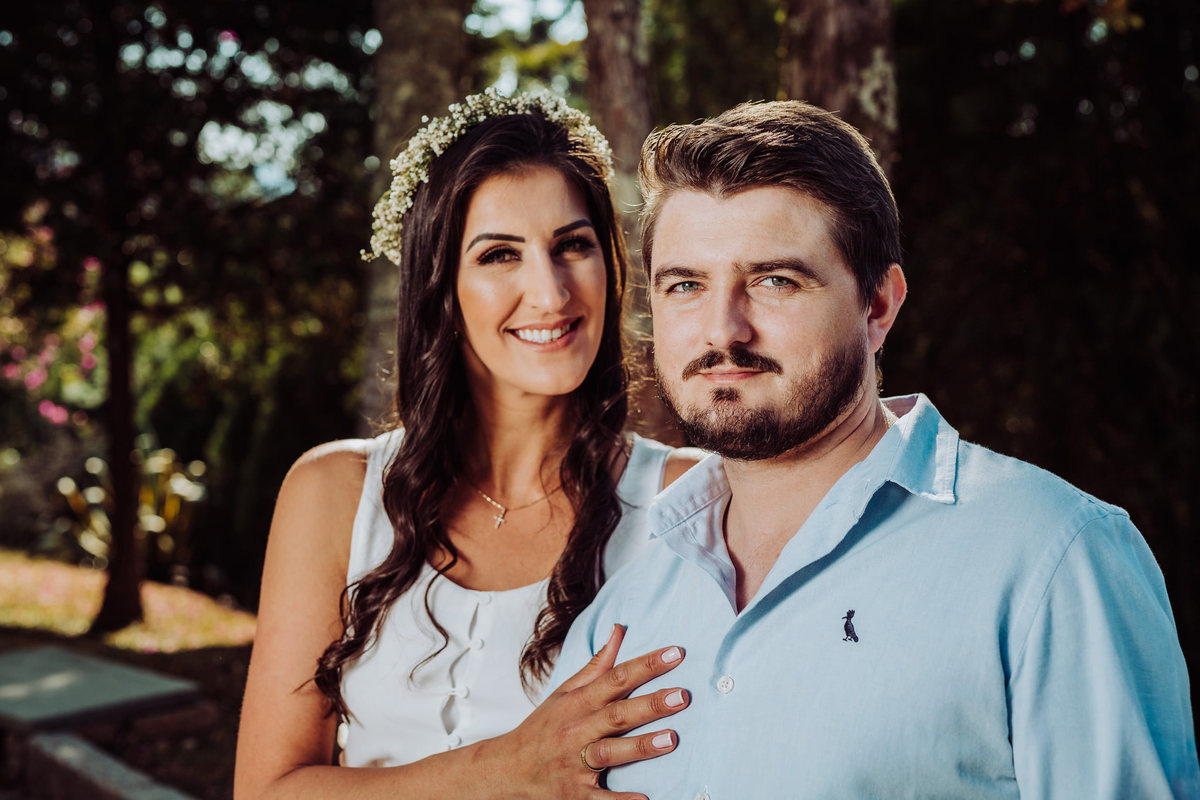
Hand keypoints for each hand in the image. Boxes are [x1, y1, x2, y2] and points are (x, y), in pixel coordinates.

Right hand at [481, 625, 688, 799]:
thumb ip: (597, 665)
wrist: (508, 769)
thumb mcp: (565, 691)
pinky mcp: (576, 793)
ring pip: (611, 752)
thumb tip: (620, 630)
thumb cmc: (543, 727)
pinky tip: (645, 799)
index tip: (674, 654)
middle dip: (650, 704)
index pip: (616, 678)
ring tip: (671, 739)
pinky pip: (601, 798)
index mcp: (578, 703)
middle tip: (682, 696)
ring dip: (641, 746)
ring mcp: (576, 763)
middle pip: (617, 714)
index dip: (645, 665)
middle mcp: (578, 730)